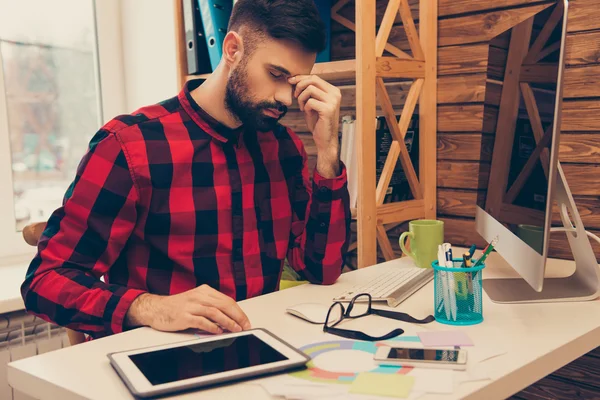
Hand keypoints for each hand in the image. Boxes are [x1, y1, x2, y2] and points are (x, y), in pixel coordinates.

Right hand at [125, 285, 251, 334]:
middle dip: (237, 316)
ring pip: (214, 312)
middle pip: (223, 305)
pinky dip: (212, 327)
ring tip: (235, 329)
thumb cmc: (177, 307)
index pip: (227, 300)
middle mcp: (198, 296)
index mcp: (204, 291)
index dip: (238, 311)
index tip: (245, 320)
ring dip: (227, 322)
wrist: (156, 308)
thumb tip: (230, 317)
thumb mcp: (197, 300)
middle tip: (244, 326)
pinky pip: (201, 321)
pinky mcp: (184, 316)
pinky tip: (218, 331)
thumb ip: (211, 306)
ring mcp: (191, 306)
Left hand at [289, 75, 340, 177]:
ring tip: (302, 107)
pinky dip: (305, 107)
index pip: (315, 77)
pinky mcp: (328, 109)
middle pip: (312, 80)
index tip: (290, 81)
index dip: (300, 78)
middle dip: (299, 86)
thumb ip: (308, 91)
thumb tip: (294, 78)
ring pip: (310, 89)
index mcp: (333, 91)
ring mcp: (333, 101)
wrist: (325, 139)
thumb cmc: (317, 121)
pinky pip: (310, 101)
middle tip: (295, 96)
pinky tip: (307, 113)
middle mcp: (335, 94)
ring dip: (301, 98)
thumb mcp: (312, 103)